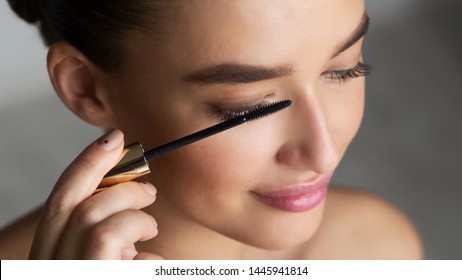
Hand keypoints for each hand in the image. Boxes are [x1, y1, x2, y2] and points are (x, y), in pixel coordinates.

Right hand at [29, 130, 160, 258]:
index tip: (115, 138)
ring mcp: (71, 276)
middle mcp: (50, 267)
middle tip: (148, 190)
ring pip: (98, 225)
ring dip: (136, 219)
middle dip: (117, 187)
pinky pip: (127, 256)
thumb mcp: (99, 256)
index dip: (86, 164)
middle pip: (71, 205)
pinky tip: (150, 262)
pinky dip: (148, 256)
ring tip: (150, 230)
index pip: (58, 201)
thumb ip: (101, 230)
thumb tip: (124, 198)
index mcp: (47, 255)